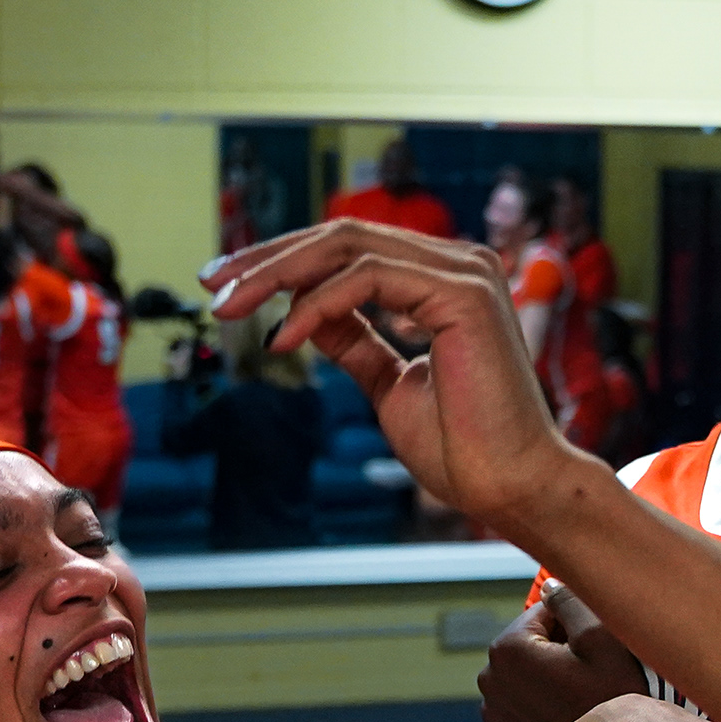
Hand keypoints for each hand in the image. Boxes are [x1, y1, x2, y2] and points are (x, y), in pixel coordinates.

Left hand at [201, 222, 579, 530]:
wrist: (509, 486)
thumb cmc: (463, 447)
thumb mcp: (388, 384)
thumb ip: (354, 341)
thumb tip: (301, 314)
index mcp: (446, 281)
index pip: (350, 247)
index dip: (283, 260)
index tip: (226, 286)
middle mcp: (460, 264)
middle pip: (342, 235)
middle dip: (268, 259)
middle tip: (211, 286)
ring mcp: (465, 273)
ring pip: (347, 247)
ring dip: (277, 275)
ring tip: (230, 308)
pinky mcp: (464, 293)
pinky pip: (366, 279)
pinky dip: (315, 305)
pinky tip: (283, 337)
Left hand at [478, 585, 648, 721]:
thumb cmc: (613, 698)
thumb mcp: (602, 639)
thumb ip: (571, 601)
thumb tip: (550, 583)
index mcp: (508, 648)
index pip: (542, 612)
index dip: (574, 623)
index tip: (594, 645)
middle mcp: (489, 678)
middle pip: (529, 644)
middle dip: (557, 649)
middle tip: (591, 672)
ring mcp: (493, 711)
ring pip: (525, 674)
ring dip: (548, 676)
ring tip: (580, 695)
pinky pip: (522, 705)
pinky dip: (541, 703)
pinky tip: (567, 714)